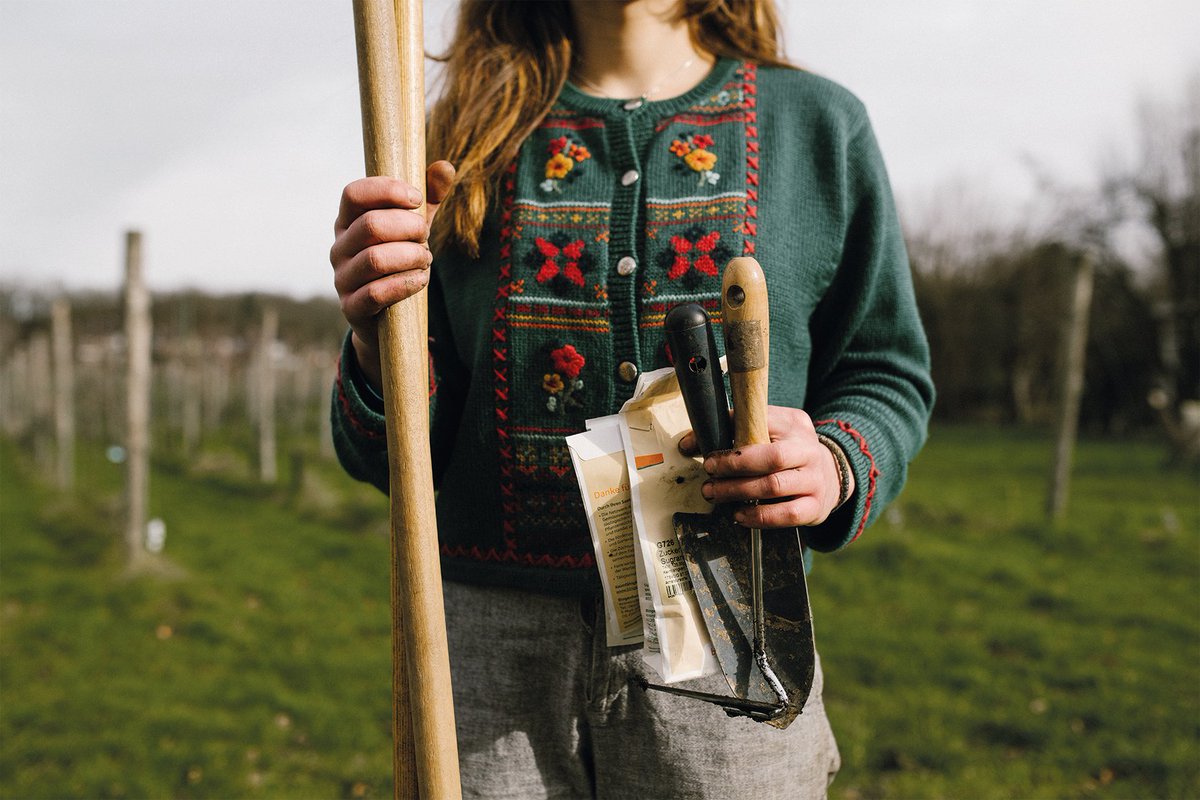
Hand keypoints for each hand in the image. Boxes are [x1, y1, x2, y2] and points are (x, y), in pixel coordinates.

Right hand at [330, 161, 455, 388]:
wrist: (387, 318)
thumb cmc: (400, 262)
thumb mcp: (415, 228)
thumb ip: (429, 199)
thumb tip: (445, 166)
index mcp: (348, 221)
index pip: (354, 194)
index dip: (387, 191)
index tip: (417, 198)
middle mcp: (339, 248)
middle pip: (370, 225)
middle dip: (408, 228)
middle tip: (426, 236)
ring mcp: (342, 279)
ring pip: (375, 259)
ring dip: (411, 256)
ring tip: (425, 260)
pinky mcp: (352, 308)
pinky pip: (376, 293)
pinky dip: (406, 283)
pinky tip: (421, 279)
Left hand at [679, 406, 853, 527]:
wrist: (832, 475)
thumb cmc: (789, 451)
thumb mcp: (771, 431)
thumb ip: (733, 432)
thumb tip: (688, 443)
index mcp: (794, 424)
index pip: (760, 422)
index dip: (729, 435)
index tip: (705, 451)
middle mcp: (808, 450)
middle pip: (770, 457)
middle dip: (733, 466)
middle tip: (708, 473)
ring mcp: (814, 480)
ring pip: (773, 486)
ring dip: (738, 492)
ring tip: (714, 494)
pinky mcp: (815, 507)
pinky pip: (786, 514)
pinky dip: (759, 517)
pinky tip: (739, 515)